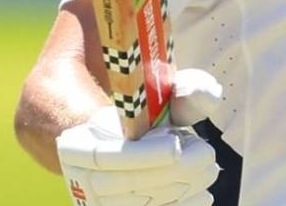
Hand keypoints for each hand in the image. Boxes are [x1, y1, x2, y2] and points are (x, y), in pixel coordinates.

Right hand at [56, 69, 223, 204]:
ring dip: (181, 190)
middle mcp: (80, 178)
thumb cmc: (138, 118)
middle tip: (207, 155)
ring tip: (208, 171)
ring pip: (141, 203)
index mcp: (77, 144)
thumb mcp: (158, 97)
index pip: (109, 154)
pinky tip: (202, 197)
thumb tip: (209, 93)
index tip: (177, 146)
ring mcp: (96, 203)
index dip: (145, 154)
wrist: (113, 145)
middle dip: (174, 171)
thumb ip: (183, 91)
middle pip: (128, 182)